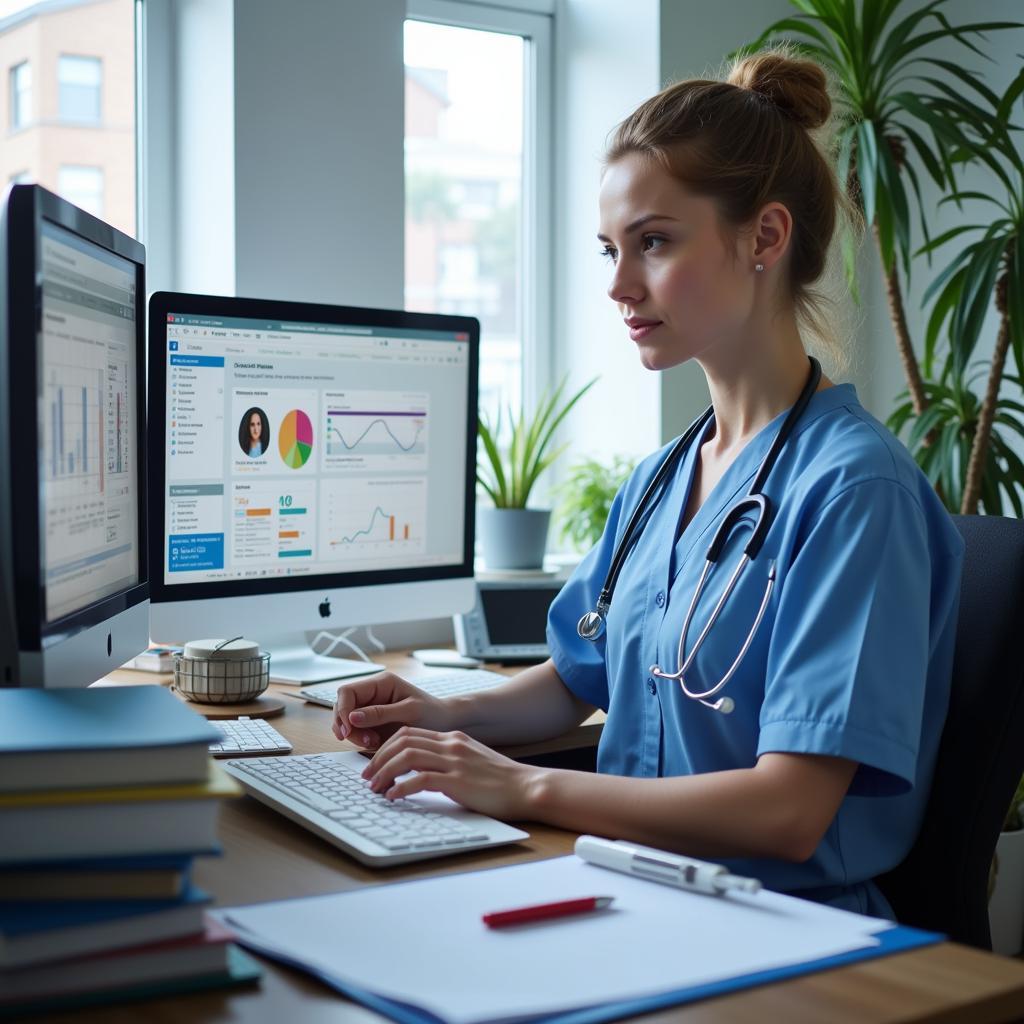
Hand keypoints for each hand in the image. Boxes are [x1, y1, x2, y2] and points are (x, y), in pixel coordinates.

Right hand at [332, 671, 453, 749]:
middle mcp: (372, 694)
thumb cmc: (432, 713)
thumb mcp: (408, 711)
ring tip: (374, 742)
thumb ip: (380, 713)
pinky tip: (376, 743)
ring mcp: (371, 708)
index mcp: (381, 683)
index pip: (347, 692)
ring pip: (346, 721)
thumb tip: (352, 717)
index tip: (349, 730)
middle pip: (342, 707)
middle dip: (348, 726)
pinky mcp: (372, 723)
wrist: (445, 723)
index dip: (342, 710)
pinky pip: (355, 731)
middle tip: (366, 741)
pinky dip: (360, 740)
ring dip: (354, 735)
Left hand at [361, 726, 542, 819]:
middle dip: (379, 758)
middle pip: (403, 741)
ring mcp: (454, 761)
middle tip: (367, 776)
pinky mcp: (457, 780)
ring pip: (406, 756)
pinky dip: (401, 787)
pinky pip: (420, 779)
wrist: (527, 787)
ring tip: (375, 788)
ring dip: (385, 772)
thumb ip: (449, 761)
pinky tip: (393, 797)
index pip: (410, 733)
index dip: (387, 747)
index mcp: (453, 738)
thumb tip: (424, 774)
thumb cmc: (502, 780)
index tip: (376, 764)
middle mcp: (451, 744)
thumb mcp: (472, 761)